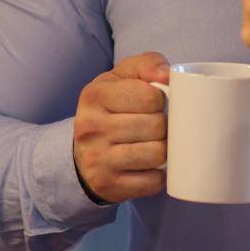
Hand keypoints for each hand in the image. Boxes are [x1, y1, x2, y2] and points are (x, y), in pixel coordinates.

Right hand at [71, 51, 169, 203]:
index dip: (160, 100)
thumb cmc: (111, 108)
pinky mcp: (109, 186)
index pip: (149, 96)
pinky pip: (153, 181)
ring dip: (163, 150)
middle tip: (155, 126)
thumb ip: (147, 64)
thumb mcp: (121, 78)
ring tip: (153, 144)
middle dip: (163, 126)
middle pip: (156, 126)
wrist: (82, 154)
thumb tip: (167, 75)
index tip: (152, 104)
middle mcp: (91, 127)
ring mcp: (98, 159)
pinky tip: (148, 166)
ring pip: (157, 154)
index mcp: (94, 95)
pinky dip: (158, 175)